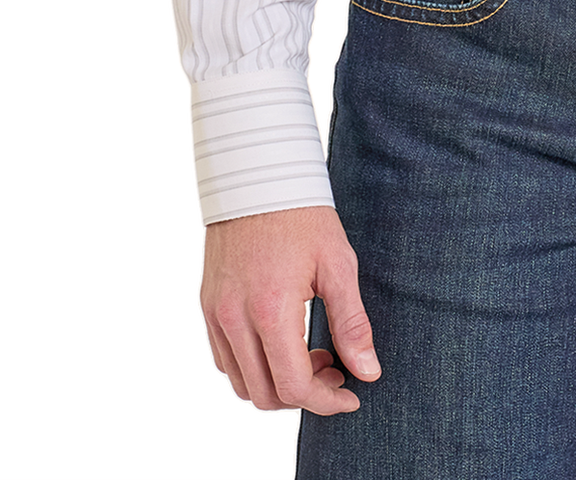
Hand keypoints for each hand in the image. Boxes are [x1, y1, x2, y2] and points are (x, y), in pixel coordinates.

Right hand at [200, 205, 380, 415]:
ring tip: (312, 358)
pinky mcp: (207, 305)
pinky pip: (224, 359)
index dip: (326, 401)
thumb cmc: (304, 215)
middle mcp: (235, 318)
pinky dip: (252, 369)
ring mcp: (216, 313)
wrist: (258, 174)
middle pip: (265, 393)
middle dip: (305, 397)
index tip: (351, 394)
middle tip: (335, 371)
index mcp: (271, 309)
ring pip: (240, 383)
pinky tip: (281, 346)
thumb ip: (352, 323)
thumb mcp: (338, 264)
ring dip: (277, 386)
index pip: (294, 385)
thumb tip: (368, 372)